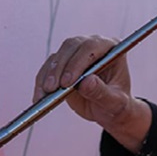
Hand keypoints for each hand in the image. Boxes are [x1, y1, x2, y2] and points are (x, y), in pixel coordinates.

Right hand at [33, 35, 151, 152]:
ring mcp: (76, 53)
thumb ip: (102, 92)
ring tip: (45, 94)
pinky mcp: (62, 64)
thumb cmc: (117, 103)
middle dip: (60, 68)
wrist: (108, 109)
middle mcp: (92, 45)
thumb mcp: (114, 101)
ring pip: (57, 56)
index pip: (91, 47)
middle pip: (71, 47)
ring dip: (48, 75)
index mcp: (111, 48)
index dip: (78, 62)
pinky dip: (42, 81)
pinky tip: (39, 96)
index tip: (68, 82)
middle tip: (53, 88)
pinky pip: (48, 68)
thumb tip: (87, 82)